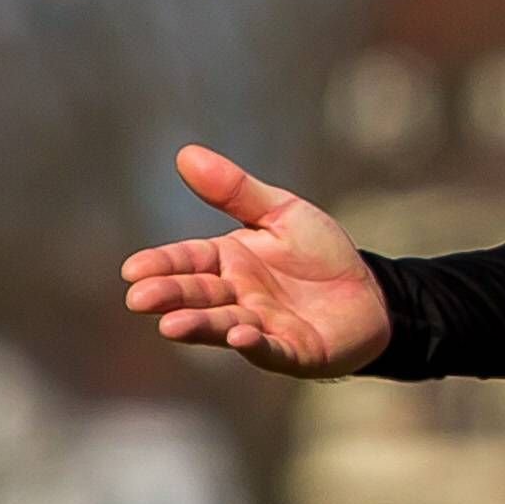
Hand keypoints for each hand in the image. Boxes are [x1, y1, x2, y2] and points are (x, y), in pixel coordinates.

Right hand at [120, 145, 391, 375]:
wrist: (371, 294)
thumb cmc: (321, 254)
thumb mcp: (281, 213)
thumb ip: (235, 191)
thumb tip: (185, 153)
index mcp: (228, 261)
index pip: (188, 260)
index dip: (161, 265)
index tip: (133, 270)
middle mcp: (237, 296)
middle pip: (199, 294)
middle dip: (170, 296)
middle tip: (140, 299)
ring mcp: (262, 325)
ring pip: (225, 324)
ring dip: (200, 325)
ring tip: (172, 326)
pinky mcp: (293, 350)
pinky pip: (272, 348)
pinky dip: (255, 345)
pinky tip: (240, 337)